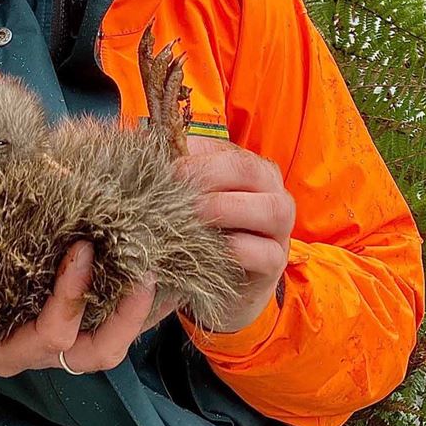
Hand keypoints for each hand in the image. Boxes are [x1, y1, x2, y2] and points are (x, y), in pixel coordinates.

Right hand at [0, 242, 177, 377]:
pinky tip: (154, 278)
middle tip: (141, 269)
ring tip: (151, 271)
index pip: (50, 334)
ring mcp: (57, 341)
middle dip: (123, 316)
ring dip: (135, 314)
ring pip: (108, 346)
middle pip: (93, 354)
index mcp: (3, 350)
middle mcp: (36, 353)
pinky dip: (134, 307)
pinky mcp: (71, 323)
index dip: (71, 296)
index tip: (81, 247)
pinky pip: (110, 326)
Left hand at [175, 136, 294, 332]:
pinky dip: (235, 249)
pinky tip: (207, 250)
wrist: (226, 277)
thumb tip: (145, 148)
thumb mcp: (194, 197)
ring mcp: (280, 228)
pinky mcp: (275, 261)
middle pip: (250, 171)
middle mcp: (273, 192)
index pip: (230, 154)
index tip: (166, 175)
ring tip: (191, 218)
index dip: (196, 163)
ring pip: (270, 209)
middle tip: (175, 195)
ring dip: (225, 210)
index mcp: (253, 169)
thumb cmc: (207, 228)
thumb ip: (179, 172)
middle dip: (208, 179)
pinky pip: (264, 252)